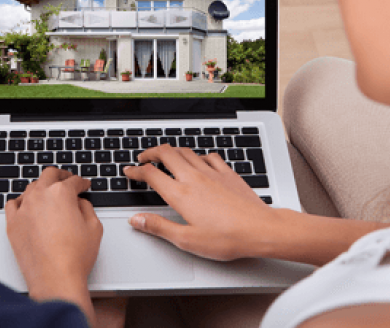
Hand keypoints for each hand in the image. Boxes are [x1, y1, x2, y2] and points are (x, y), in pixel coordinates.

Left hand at [6, 168, 101, 320]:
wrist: (55, 279)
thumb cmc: (74, 257)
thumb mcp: (94, 227)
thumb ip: (87, 207)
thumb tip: (79, 203)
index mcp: (61, 193)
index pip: (73, 181)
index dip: (82, 182)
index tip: (83, 185)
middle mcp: (40, 196)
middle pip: (49, 175)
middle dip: (61, 176)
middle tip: (67, 180)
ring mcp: (24, 209)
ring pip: (31, 188)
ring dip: (42, 188)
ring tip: (48, 194)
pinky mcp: (12, 223)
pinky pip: (13, 204)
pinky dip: (21, 202)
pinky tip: (28, 207)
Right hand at [123, 146, 282, 260]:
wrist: (260, 229)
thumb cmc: (227, 238)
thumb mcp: (186, 240)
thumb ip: (158, 227)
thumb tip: (137, 220)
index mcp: (180, 194)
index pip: (150, 174)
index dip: (135, 170)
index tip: (129, 171)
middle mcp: (194, 178)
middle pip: (166, 153)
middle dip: (150, 152)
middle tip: (143, 158)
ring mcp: (212, 173)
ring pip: (186, 151)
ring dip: (171, 151)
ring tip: (165, 157)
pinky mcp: (228, 173)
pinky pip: (209, 156)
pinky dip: (197, 155)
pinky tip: (198, 161)